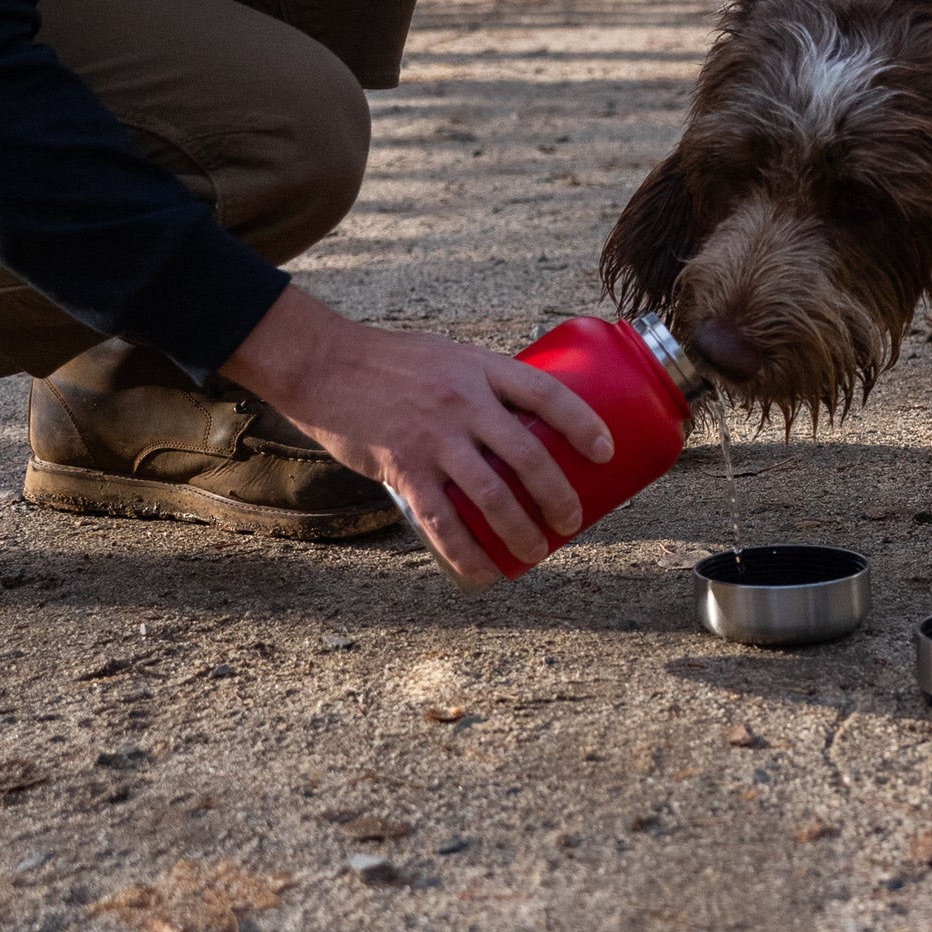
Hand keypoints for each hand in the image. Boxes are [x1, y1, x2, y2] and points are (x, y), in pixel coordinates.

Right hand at [221, 287, 612, 587]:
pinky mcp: (402, 467)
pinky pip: (441, 522)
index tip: (606, 452)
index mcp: (481, 368)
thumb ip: (484, 389)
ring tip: (538, 552)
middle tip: (572, 522)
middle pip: (529, 454)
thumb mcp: (450, 358)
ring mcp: (433, 436)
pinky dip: (467, 554)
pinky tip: (483, 573)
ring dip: (522, 532)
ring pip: (493, 495)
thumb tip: (523, 428)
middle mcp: (463, 401)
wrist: (325, 364)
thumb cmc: (393, 362)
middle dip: (559, 496)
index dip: (584, 424)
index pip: (548, 394)